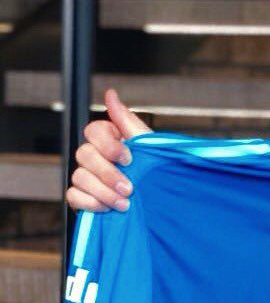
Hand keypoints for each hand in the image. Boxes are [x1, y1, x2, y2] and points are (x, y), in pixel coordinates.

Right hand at [65, 88, 151, 211]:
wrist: (162, 199)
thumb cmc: (155, 168)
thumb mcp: (148, 144)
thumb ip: (127, 120)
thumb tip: (110, 94)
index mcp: (110, 138)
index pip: (93, 130)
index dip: (108, 145)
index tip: (129, 158)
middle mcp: (95, 154)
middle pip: (84, 155)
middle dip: (108, 173)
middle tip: (129, 188)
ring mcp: (87, 175)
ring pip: (79, 177)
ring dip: (104, 192)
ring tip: (125, 203)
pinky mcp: (83, 196)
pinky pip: (74, 196)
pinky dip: (92, 203)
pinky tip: (110, 209)